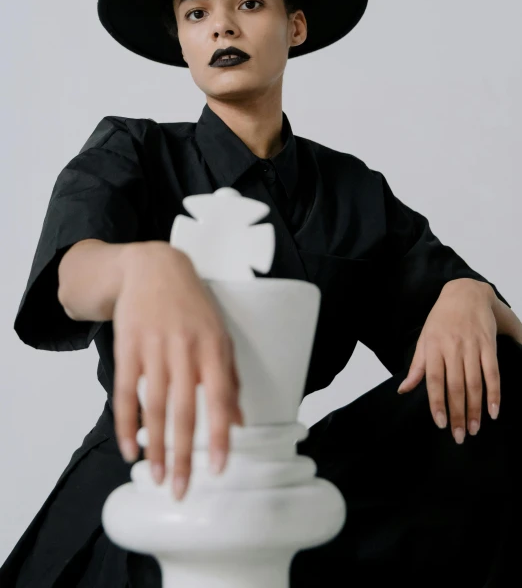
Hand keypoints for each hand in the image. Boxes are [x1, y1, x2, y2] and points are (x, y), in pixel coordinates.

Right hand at [112, 241, 243, 499]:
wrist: (154, 267)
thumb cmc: (193, 306)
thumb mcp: (220, 334)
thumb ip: (229, 377)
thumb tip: (240, 421)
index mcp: (214, 346)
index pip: (219, 397)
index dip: (218, 435)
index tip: (218, 468)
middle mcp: (185, 349)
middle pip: (184, 409)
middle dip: (183, 454)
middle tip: (182, 490)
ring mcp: (154, 347)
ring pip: (154, 406)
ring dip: (154, 446)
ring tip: (157, 477)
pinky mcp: (127, 347)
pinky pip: (126, 391)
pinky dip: (126, 422)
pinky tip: (129, 448)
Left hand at [396, 280, 499, 443]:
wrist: (465, 293)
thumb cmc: (441, 319)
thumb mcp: (424, 339)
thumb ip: (417, 367)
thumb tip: (403, 389)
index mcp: (434, 347)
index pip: (434, 380)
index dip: (437, 403)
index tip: (440, 423)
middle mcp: (453, 348)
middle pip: (456, 386)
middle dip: (457, 414)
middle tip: (459, 436)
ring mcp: (472, 346)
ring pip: (475, 383)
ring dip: (475, 409)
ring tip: (473, 429)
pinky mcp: (489, 345)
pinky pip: (493, 372)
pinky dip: (495, 393)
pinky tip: (493, 411)